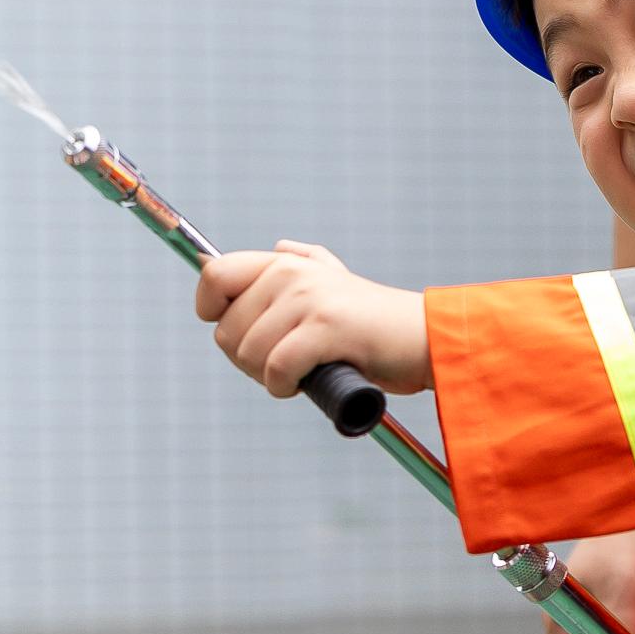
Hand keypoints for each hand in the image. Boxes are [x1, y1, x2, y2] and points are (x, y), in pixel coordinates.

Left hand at [196, 241, 430, 395]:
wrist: (424, 339)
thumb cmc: (374, 324)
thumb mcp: (337, 282)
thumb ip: (304, 262)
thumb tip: (278, 246)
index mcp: (286, 261)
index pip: (215, 274)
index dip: (210, 309)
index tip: (235, 332)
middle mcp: (291, 271)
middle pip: (226, 330)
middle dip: (248, 360)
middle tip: (284, 363)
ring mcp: (308, 297)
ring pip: (249, 354)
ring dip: (269, 378)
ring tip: (303, 370)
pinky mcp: (326, 327)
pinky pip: (277, 369)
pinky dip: (285, 387)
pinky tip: (305, 383)